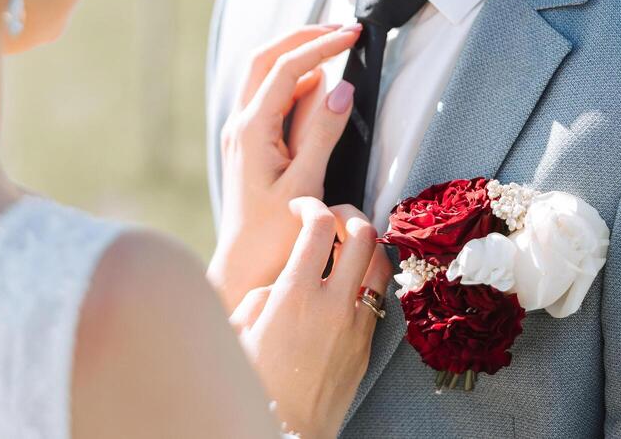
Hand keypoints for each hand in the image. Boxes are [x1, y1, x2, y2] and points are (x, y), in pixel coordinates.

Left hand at [209, 24, 361, 310]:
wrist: (243, 268)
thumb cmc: (274, 235)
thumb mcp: (306, 185)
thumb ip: (322, 134)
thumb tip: (340, 88)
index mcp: (252, 129)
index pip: (288, 67)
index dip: (322, 45)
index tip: (354, 34)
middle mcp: (240, 124)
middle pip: (266, 58)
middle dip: (303, 36)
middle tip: (343, 28)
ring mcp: (242, 132)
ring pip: (265, 74)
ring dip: (298, 54)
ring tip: (337, 46)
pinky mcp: (250, 143)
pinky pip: (270, 96)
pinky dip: (295, 80)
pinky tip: (320, 85)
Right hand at [233, 199, 391, 438]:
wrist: (287, 433)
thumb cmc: (253, 386)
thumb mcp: (240, 332)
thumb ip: (260, 296)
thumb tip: (280, 284)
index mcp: (294, 295)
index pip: (318, 224)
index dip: (311, 205)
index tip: (301, 208)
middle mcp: (333, 304)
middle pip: (362, 232)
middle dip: (348, 214)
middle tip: (331, 219)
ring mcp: (356, 324)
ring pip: (380, 261)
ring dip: (366, 244)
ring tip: (345, 247)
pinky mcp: (367, 344)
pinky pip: (378, 296)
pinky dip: (368, 278)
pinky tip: (348, 285)